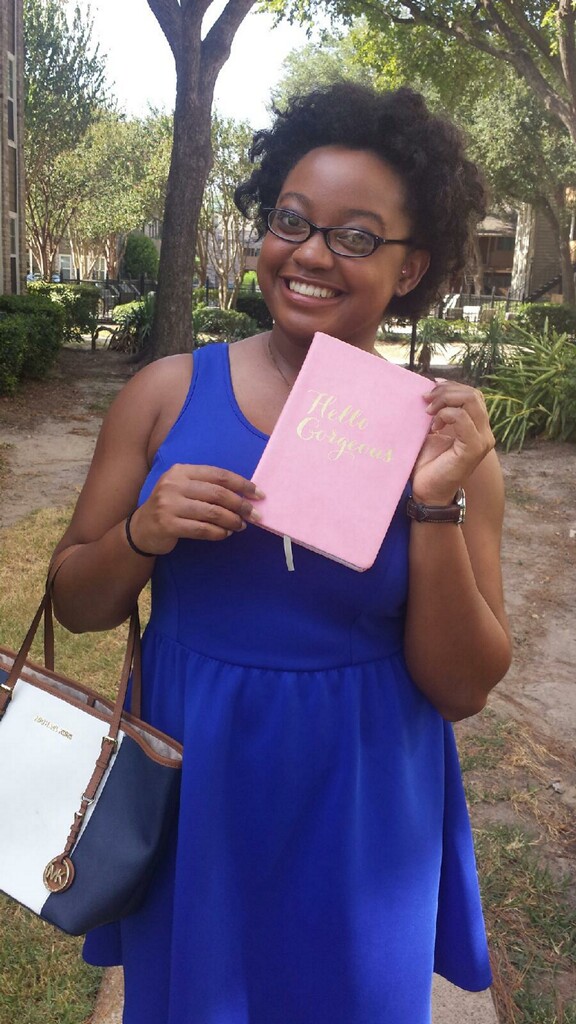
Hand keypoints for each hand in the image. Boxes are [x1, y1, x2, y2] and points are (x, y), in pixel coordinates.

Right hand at [127, 464, 263, 553]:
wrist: (141, 529)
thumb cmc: (171, 507)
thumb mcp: (184, 489)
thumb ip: (208, 488)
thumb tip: (244, 496)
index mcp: (181, 471)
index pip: (218, 475)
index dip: (241, 484)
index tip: (258, 494)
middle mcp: (173, 484)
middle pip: (217, 493)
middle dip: (240, 504)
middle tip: (254, 515)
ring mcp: (169, 504)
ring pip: (211, 512)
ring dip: (232, 520)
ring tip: (241, 526)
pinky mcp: (168, 524)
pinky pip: (202, 529)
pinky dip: (218, 533)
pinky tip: (226, 534)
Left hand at [411, 382, 494, 504]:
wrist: (427, 491)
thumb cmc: (429, 463)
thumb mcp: (435, 431)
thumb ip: (441, 411)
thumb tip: (434, 388)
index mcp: (477, 427)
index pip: (473, 394)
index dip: (452, 386)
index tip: (431, 387)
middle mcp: (485, 433)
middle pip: (473, 394)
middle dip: (446, 391)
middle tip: (426, 401)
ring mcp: (482, 441)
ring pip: (470, 401)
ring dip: (444, 401)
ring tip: (428, 413)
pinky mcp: (473, 449)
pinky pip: (462, 419)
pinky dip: (445, 415)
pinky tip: (434, 427)